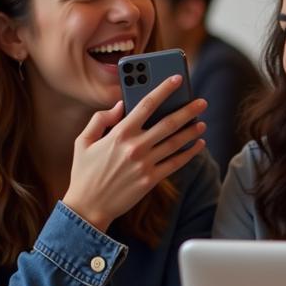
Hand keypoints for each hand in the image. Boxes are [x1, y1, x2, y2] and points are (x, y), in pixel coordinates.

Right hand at [63, 75, 206, 231]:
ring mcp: (145, 164)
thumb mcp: (83, 141)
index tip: (177, 79)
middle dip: (188, 110)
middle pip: (169, 123)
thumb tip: (120, 105)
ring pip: (176, 143)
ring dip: (192, 131)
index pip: (146, 104)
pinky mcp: (151, 179)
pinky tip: (198, 144)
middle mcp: (135, 146)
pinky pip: (175, 163)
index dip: (164, 89)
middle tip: (201, 102)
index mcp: (119, 133)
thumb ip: (100, 119)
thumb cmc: (84, 172)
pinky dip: (190, 153)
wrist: (88, 206)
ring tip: (202, 123)